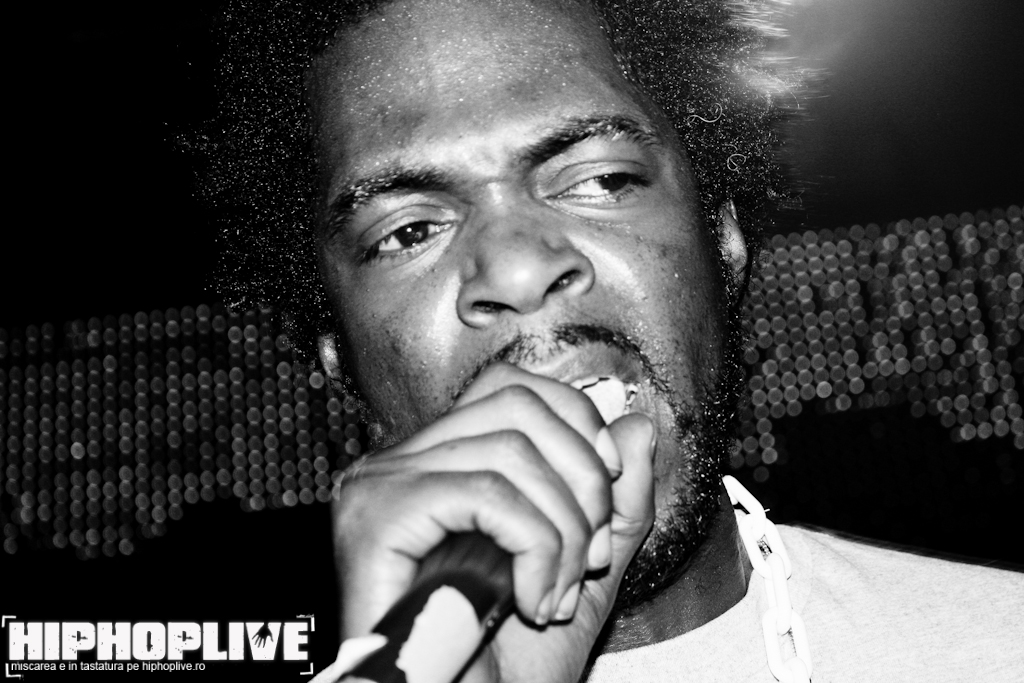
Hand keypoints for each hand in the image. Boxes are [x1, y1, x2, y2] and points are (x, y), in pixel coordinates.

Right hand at [332, 362, 655, 682]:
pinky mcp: (375, 518)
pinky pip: (487, 494)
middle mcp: (398, 463)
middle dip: (582, 480)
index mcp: (438, 466)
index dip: (575, 420)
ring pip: (509, 451)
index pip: (510, 388)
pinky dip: (535, 547)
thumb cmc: (506, 667)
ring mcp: (379, 486)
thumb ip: (616, 502)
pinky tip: (530, 602)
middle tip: (594, 555)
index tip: (613, 480)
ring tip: (559, 595)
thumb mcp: (584, 572)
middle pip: (515, 406)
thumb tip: (634, 427)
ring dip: (564, 531)